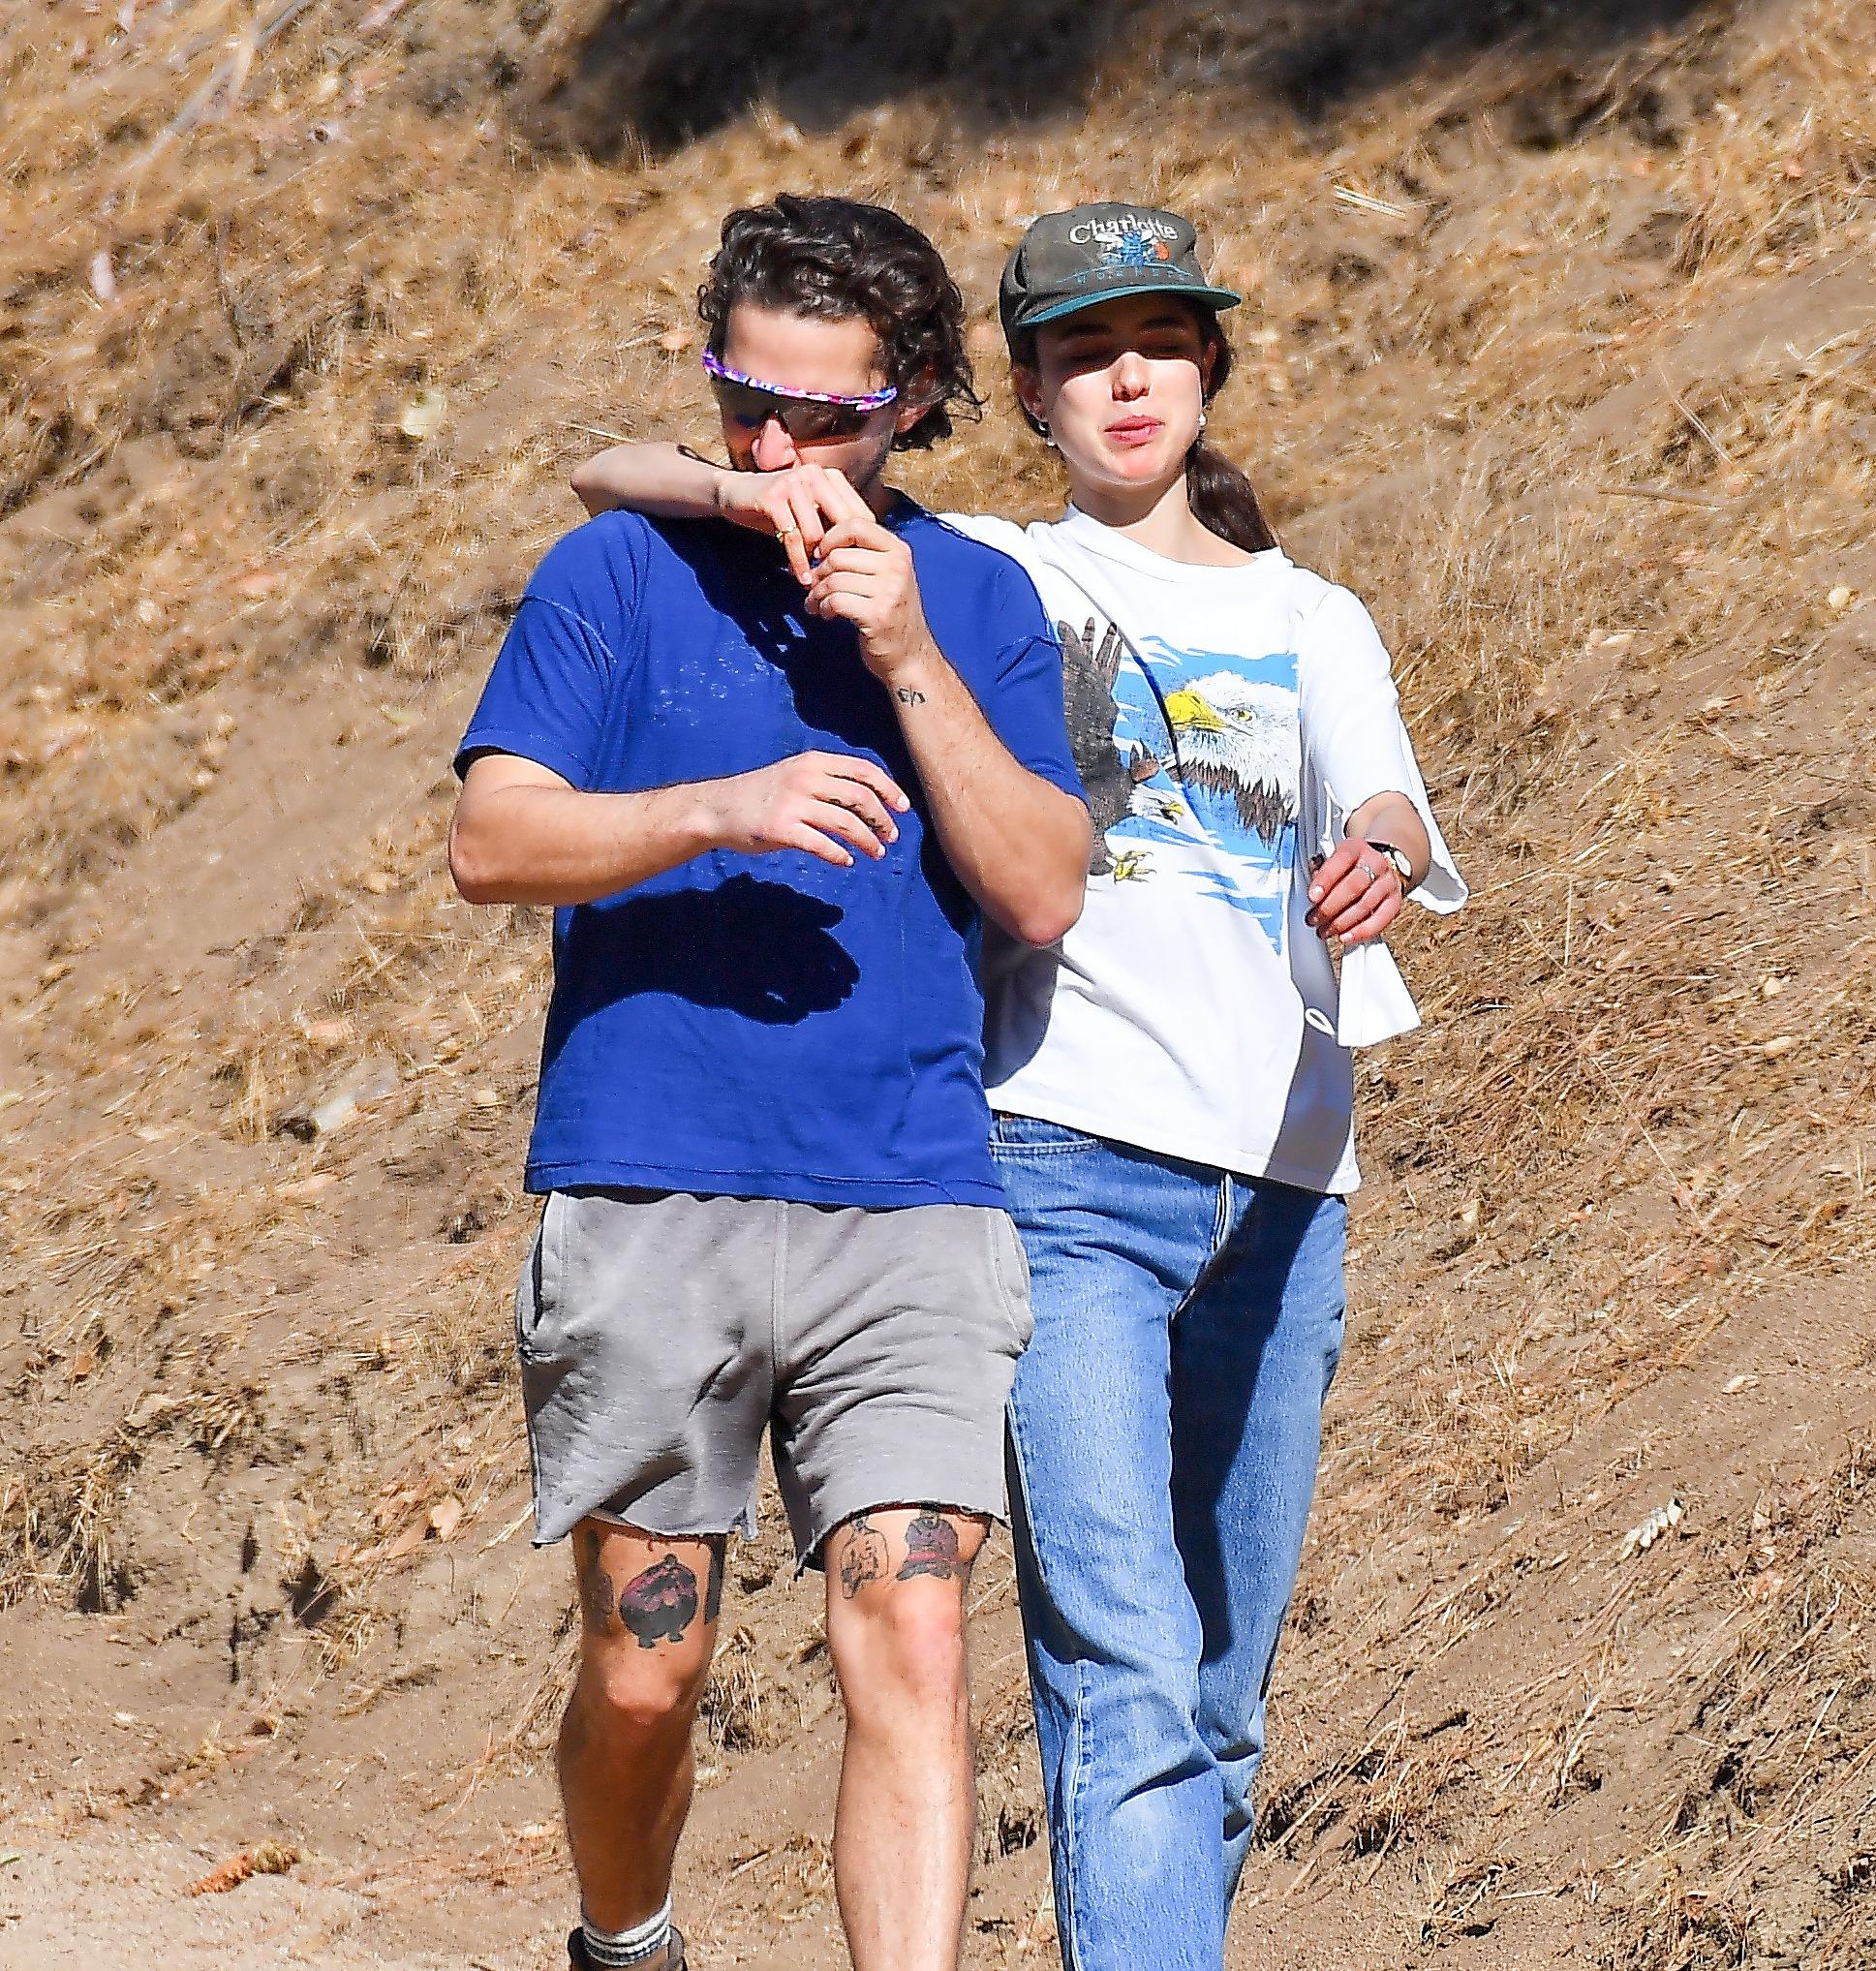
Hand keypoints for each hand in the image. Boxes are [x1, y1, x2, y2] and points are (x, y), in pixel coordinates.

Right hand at [701, 751, 910, 869]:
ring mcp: (793, 804)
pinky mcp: (781, 829)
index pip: (863, 770)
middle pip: (860, 797)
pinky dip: (840, 855)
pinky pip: (821, 844)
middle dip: (883, 820)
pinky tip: (847, 861)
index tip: (903, 808)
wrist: (718, 808)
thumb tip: (869, 801)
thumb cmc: (762, 794)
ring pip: (846, 823)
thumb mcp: (795, 774)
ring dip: (868, 841)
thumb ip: (827, 782)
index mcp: (813, 761)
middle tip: (891, 836)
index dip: (889, 789)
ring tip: (877, 853)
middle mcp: (805, 778)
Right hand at [714, 464, 871, 582]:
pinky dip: (798, 562)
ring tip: (815, 576)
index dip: (859, 545)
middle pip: (843, 524)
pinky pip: (792, 538)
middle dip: (839, 554)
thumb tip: (865, 554)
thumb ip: (834, 523)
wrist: (735, 494)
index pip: (860, 514)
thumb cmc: (779, 509)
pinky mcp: (772, 497)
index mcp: (831, 477)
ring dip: (815, 559)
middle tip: (836, 577)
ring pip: (817, 534)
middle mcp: (815, 475)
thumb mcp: (810, 512)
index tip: (856, 569)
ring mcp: (793, 483)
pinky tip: (803, 578)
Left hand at [804, 516, 937, 682]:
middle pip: (838, 556)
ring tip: (818, 604)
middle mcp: (897, 567)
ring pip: (833, 580)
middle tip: (814, 588)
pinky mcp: (877, 614)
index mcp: (899, 551)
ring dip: (818, 594)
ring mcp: (889, 591)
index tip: (822, 555)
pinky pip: (835, 600)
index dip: (830, 538)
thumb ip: (864, 556)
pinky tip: (827, 615)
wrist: (910, 656)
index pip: (856, 525)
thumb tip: (822, 545)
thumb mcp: (888, 576)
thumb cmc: (892, 614)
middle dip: (819, 574)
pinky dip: (823, 607)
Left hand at [1306, 839, 1402, 946]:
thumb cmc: (1349, 866)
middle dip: (1330, 906)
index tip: (1312, 897)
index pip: (1341, 860)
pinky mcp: (1395, 901)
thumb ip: (1320, 872)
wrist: (1379, 864)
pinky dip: (1362, 931)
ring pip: (1365, 904)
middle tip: (1314, 919)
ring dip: (1342, 922)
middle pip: (1354, 886)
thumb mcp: (1334, 860)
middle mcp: (1375, 863)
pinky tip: (1346, 937)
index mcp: (1355, 848)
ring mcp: (1388, 882)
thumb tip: (1311, 892)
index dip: (1326, 879)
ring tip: (1325, 931)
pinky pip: (1381, 919)